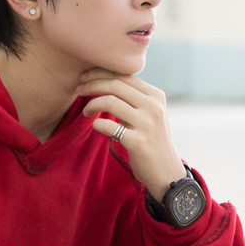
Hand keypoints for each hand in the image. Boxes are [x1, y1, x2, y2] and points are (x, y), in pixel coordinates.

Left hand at [77, 69, 186, 200]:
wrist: (166, 171)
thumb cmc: (152, 140)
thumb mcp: (149, 113)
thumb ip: (134, 97)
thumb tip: (104, 79)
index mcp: (155, 95)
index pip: (123, 75)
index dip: (100, 73)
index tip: (84, 77)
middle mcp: (153, 106)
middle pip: (115, 85)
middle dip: (91, 84)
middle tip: (78, 90)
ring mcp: (147, 124)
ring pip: (110, 102)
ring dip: (91, 104)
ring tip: (85, 112)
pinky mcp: (138, 142)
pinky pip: (108, 126)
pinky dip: (97, 124)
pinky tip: (95, 126)